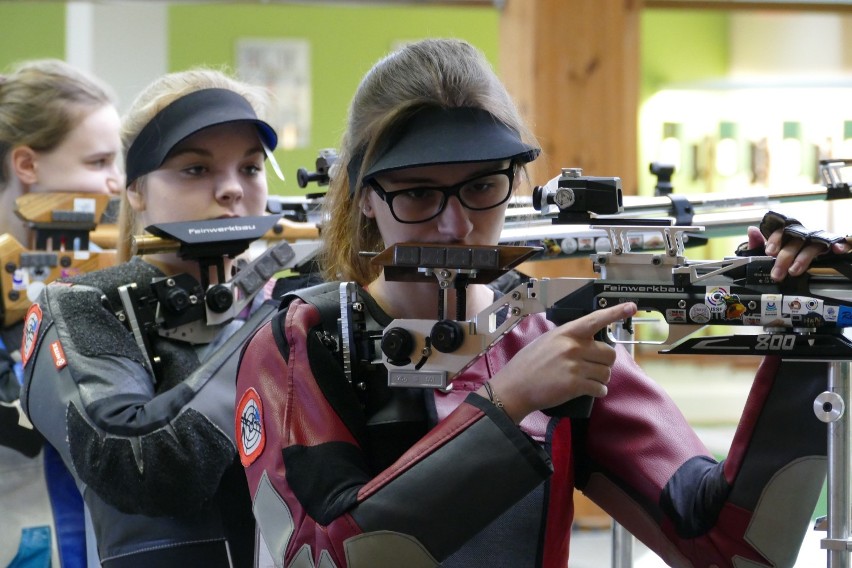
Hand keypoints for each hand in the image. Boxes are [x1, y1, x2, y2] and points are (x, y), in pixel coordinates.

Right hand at [484, 302, 637, 423]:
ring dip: (600, 379)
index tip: (631, 307)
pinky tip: (589, 391)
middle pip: (609, 352)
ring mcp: (575, 366)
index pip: (595, 319)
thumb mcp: (546, 341)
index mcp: (566, 332)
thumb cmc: (528, 365)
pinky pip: (600, 388)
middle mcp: (573, 346)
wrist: (515, 387)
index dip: (615, 313)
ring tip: (586, 380)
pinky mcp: (575, 385)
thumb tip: (589, 342)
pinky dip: (598, 391)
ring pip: (606, 372)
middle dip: (604, 362)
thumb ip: (568, 339)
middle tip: (593, 367)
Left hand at [747, 225, 850, 280]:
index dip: (775, 241)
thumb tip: (751, 230)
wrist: (813, 251)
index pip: (781, 232)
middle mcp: (802, 234)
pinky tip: (838, 250)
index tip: (769, 252)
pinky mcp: (830, 245)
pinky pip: (837, 242)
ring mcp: (817, 240)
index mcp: (788, 234)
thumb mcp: (770, 250)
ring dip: (803, 258)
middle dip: (784, 258)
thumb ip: (758, 243)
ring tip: (794, 271)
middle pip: (794, 243)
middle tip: (777, 274)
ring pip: (811, 246)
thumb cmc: (787, 251)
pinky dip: (839, 245)